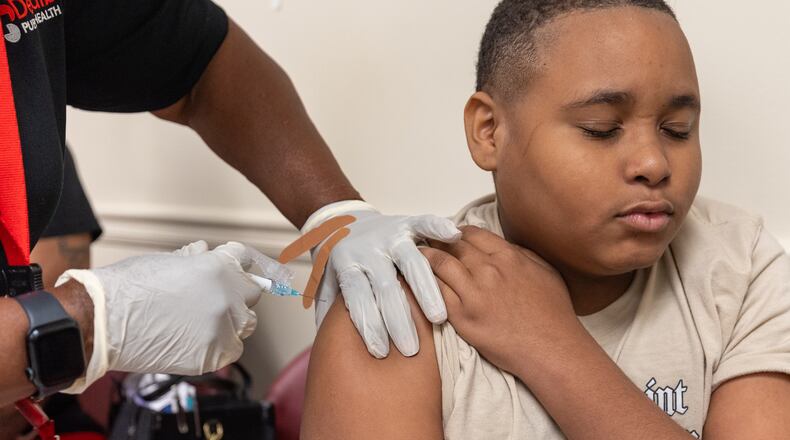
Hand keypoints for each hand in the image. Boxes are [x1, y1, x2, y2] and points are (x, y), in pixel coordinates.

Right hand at [59, 241, 280, 391]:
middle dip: (238, 292)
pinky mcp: (214, 354)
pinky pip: (231, 349)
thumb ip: (195, 260)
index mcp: (219, 266)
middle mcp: (228, 296)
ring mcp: (223, 326)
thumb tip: (205, 252)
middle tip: (218, 299)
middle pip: (252, 293)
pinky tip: (199, 342)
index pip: (246, 260)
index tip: (247, 269)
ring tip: (205, 322)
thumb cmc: (129, 287)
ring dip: (233, 320)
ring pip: (246, 323)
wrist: (103, 321)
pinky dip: (220, 346)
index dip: (243, 263)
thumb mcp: (166, 261)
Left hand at [281, 205, 460, 357]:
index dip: (368, 324)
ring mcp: (389, 235)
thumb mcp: (325, 283)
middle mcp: (368, 250)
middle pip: (385, 287)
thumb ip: (328, 311)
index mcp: (346, 265)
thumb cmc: (337, 260)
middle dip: (399, 320)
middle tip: (411, 349)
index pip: (357, 297)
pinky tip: (455, 236)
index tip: (380, 351)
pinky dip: (439, 228)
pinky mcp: (405, 223)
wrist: (338, 219)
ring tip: (439, 318)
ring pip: (411, 263)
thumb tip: (325, 348)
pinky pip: (424, 223)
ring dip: (426, 290)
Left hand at [421, 226, 579, 374]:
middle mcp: (488, 269)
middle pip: (452, 246)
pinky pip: (435, 292)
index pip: (471, 233)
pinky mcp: (462, 316)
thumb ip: (521, 254)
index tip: (446, 235)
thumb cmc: (553, 314)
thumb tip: (502, 245)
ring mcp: (473, 292)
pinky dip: (423, 282)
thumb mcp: (545, 271)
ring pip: (439, 264)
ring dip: (424, 257)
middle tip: (423, 241)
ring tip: (415, 256)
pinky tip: (415, 280)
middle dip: (435, 240)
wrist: (551, 349)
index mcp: (508, 256)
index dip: (454, 233)